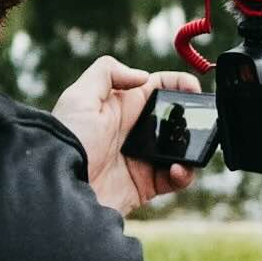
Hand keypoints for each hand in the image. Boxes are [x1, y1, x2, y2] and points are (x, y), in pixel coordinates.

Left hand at [50, 56, 200, 215]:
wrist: (59, 188)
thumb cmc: (67, 139)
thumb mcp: (80, 97)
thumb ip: (107, 72)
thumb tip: (143, 77)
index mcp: (122, 106)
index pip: (158, 88)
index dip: (179, 84)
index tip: (194, 89)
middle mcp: (134, 131)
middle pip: (174, 119)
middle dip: (192, 118)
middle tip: (201, 121)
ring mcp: (141, 158)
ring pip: (180, 149)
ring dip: (192, 148)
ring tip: (191, 150)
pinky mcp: (145, 185)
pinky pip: (174, 179)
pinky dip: (184, 174)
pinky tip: (177, 170)